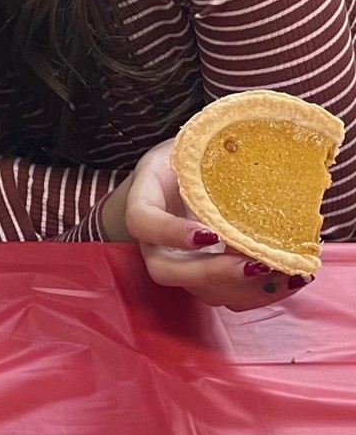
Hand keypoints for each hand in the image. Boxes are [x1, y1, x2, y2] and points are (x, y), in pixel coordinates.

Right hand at [123, 140, 309, 311]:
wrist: (181, 180)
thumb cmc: (188, 159)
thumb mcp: (190, 146)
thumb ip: (205, 149)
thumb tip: (245, 137)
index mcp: (144, 200)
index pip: (142, 222)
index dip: (171, 232)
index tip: (209, 233)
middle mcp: (155, 241)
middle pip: (166, 271)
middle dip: (212, 273)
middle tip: (255, 263)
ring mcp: (180, 264)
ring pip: (201, 292)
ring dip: (243, 289)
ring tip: (283, 271)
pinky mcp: (207, 279)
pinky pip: (228, 297)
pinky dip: (260, 293)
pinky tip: (291, 277)